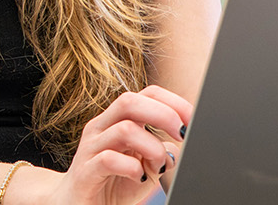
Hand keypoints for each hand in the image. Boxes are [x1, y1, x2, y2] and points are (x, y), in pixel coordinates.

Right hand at [50, 86, 191, 204]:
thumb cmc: (114, 184)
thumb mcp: (145, 165)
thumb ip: (160, 151)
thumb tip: (178, 144)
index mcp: (117, 120)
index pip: (146, 94)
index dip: (174, 102)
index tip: (192, 120)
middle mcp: (101, 127)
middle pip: (130, 101)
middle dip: (164, 115)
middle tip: (182, 134)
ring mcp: (90, 148)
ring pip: (124, 129)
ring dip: (152, 147)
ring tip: (158, 166)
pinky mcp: (85, 172)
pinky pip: (109, 159)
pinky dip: (131, 167)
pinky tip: (138, 176)